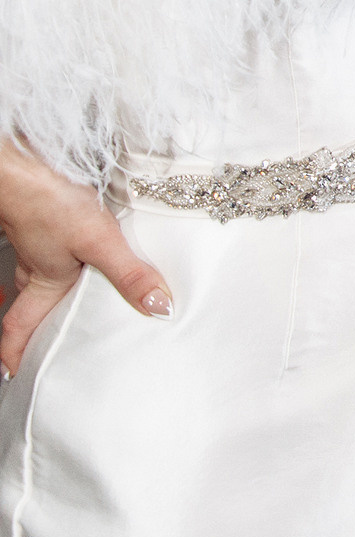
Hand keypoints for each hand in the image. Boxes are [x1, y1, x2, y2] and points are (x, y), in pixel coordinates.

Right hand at [2, 141, 172, 377]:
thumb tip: (158, 308)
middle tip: (39, 344)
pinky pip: (46, 246)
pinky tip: (73, 244)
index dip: (14, 353)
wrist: (27, 163)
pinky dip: (55, 255)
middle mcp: (35, 264)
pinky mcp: (45, 216)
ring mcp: (37, 240)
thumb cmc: (49, 201)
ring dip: (42, 291)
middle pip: (24, 304)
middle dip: (30, 326)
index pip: (18, 328)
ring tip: (62, 302)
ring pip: (33, 275)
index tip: (15, 373)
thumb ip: (129, 275)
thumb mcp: (99, 243)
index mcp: (43, 280)